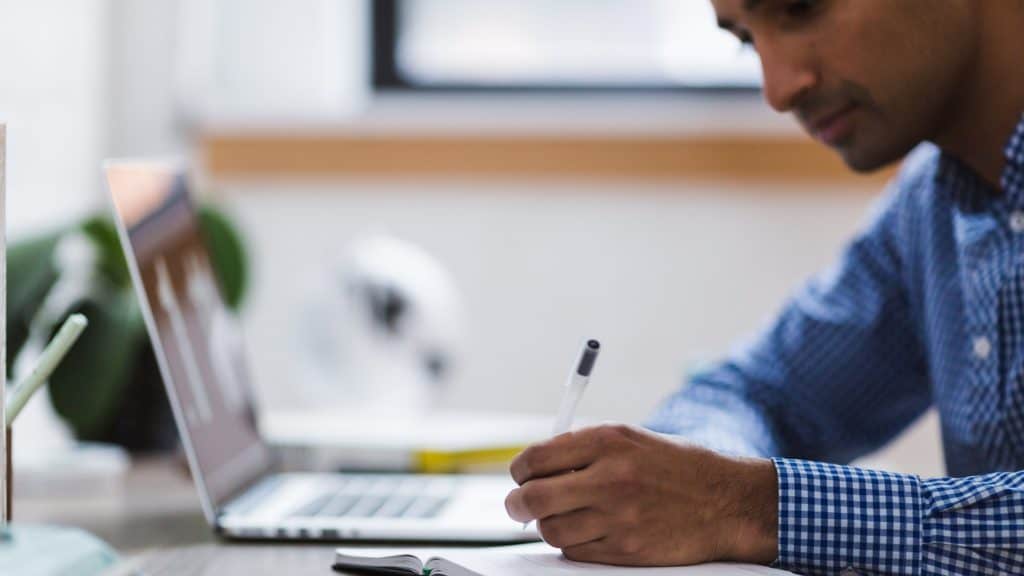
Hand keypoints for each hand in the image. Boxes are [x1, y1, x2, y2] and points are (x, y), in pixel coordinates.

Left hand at [505, 424, 777, 565]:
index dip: (519, 471)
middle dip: (517, 504)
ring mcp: (618, 517)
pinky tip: (587, 531)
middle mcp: (610, 477)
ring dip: (547, 525)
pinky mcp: (626, 550)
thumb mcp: (630, 439)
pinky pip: (575, 552)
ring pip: (550, 530)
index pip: (536, 458)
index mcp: (607, 441)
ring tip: (561, 517)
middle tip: (519, 505)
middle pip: (533, 498)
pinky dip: (572, 544)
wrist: (726, 502)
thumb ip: (582, 448)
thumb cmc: (676, 467)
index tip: (521, 476)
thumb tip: (535, 467)